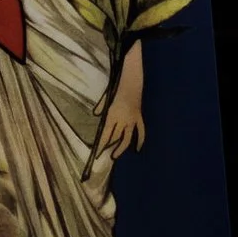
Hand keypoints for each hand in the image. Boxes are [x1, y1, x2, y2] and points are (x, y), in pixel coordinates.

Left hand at [93, 43, 147, 164]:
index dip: (102, 145)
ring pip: (127, 138)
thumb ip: (101, 106)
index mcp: (113, 115)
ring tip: (115, 156)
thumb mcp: (107, 96)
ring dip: (121, 148)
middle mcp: (122, 119)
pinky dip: (140, 140)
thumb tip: (96, 115)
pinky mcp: (139, 117)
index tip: (98, 153)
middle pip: (115, 137)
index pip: (106, 134)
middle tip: (104, 156)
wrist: (132, 80)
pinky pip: (141, 131)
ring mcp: (132, 119)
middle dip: (109, 147)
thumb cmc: (117, 86)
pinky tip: (138, 149)